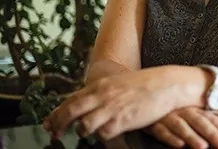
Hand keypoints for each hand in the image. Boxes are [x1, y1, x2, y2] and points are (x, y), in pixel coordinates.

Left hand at [44, 66, 208, 139]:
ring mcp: (112, 108)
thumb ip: (102, 92)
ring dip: (83, 131)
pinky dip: (102, 136)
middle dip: (58, 125)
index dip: (56, 113)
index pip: (70, 100)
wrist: (167, 84)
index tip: (48, 123)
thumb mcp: (119, 83)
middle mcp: (102, 95)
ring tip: (87, 133)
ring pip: (84, 126)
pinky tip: (107, 133)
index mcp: (101, 85)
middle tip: (54, 134)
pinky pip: (103, 134)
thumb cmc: (145, 84)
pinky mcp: (123, 120)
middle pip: (70, 112)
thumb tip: (86, 102)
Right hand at [147, 107, 217, 148]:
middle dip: (213, 134)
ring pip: (182, 126)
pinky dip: (170, 137)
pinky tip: (179, 145)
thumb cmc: (172, 108)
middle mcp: (183, 110)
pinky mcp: (153, 122)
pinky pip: (162, 130)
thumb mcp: (193, 112)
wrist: (143, 97)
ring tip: (203, 147)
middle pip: (201, 122)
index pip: (212, 119)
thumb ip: (211, 120)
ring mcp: (168, 115)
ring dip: (193, 137)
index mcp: (194, 108)